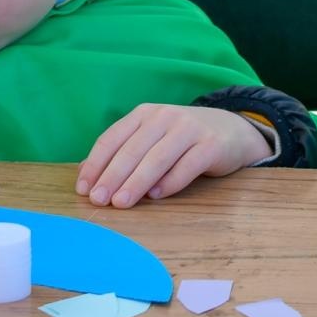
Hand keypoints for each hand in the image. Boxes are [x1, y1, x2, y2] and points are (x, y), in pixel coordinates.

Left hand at [75, 104, 271, 207]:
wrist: (233, 130)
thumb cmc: (183, 140)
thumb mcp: (152, 138)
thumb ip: (123, 152)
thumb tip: (86, 175)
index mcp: (144, 114)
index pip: (112, 138)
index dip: (96, 164)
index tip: (84, 189)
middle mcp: (165, 116)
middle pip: (132, 149)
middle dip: (112, 176)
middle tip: (99, 201)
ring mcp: (190, 129)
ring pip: (157, 158)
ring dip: (136, 182)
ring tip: (121, 202)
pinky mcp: (211, 145)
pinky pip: (187, 166)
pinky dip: (169, 182)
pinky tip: (155, 196)